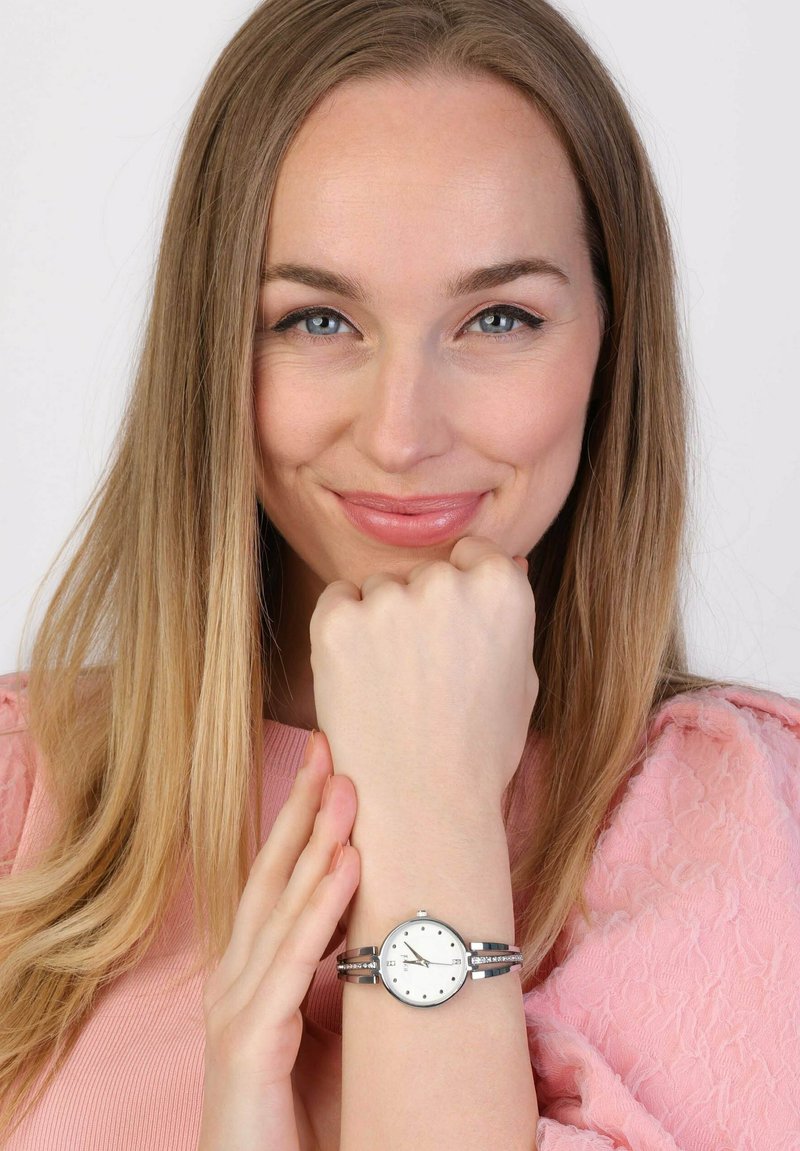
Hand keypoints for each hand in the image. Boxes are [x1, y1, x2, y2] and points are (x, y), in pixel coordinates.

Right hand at [197, 730, 359, 1150]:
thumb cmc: (297, 1119)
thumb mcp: (329, 1031)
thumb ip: (342, 976)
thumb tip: (387, 926)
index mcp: (253, 973)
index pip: (278, 880)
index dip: (302, 821)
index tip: (331, 764)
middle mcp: (236, 980)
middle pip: (272, 876)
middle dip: (302, 810)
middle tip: (331, 748)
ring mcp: (236, 1010)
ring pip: (281, 909)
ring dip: (318, 843)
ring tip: (347, 789)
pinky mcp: (250, 1045)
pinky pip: (292, 964)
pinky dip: (321, 909)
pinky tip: (348, 866)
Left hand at [309, 536, 536, 816]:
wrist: (423, 805)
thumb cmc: (479, 749)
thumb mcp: (522, 678)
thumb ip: (510, 614)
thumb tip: (510, 560)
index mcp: (502, 588)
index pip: (471, 553)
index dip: (460, 595)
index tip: (452, 638)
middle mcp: (447, 583)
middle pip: (423, 573)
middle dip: (420, 610)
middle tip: (422, 675)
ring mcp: (389, 600)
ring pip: (379, 588)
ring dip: (380, 621)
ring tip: (393, 686)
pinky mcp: (338, 622)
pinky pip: (337, 600)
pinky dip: (342, 629)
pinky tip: (360, 678)